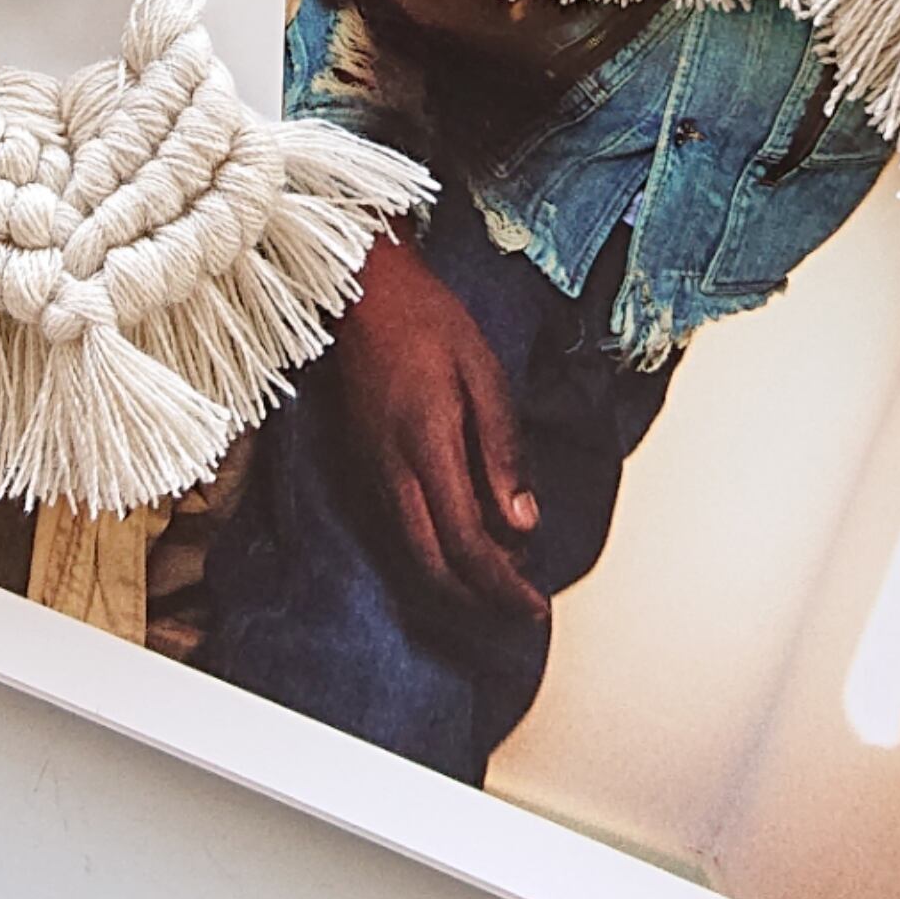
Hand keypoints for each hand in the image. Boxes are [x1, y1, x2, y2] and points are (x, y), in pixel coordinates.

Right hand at [329, 221, 546, 620]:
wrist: (363, 291)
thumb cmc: (429, 321)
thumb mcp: (484, 374)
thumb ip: (502, 451)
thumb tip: (523, 523)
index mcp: (426, 447)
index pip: (466, 542)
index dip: (503, 585)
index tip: (536, 605)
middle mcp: (390, 471)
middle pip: (432, 566)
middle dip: (480, 599)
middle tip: (521, 606)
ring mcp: (371, 471)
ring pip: (411, 554)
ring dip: (458, 580)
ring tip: (504, 578)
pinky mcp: (364, 464)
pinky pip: (399, 529)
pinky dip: (436, 552)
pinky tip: (468, 541)